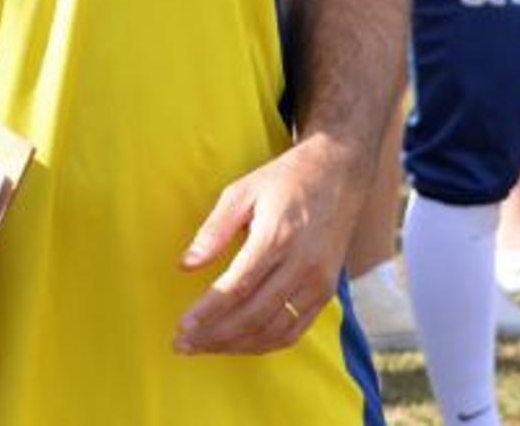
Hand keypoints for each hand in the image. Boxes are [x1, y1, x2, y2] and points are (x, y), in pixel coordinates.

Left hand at [174, 137, 362, 355]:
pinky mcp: (327, 291)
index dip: (207, 312)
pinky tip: (239, 344)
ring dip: (237, 346)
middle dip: (215, 336)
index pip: (237, 287)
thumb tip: (186, 265)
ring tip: (204, 347)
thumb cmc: (284, 180)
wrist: (338, 173)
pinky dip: (266, 343)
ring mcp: (318, 282)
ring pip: (275, 330)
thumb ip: (214, 230)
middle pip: (254, 315)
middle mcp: (301, 265)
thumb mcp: (241, 191)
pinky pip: (295, 330)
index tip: (181, 328)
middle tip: (182, 344)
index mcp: (276, 237)